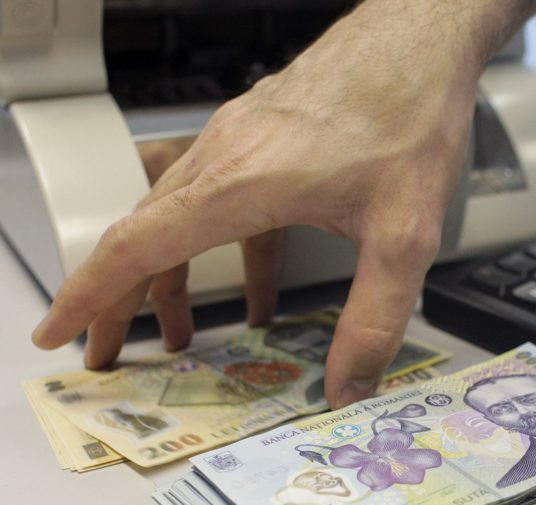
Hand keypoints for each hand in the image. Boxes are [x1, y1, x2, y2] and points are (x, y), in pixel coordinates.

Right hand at [32, 0, 535, 408]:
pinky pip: (226, 197)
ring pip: (182, 215)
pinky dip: (229, 248)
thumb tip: (348, 386)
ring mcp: (242, 137)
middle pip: (146, 235)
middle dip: (122, 302)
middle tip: (110, 353)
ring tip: (182, 332)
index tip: (59, 332)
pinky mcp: (266, 131)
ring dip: (175, 276)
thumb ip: (374, 319)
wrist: (424, 34)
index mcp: (239, 183)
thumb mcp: (404, 236)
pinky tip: (262, 289)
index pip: (136, 247)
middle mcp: (225, 154)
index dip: (91, 298)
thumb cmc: (411, 113)